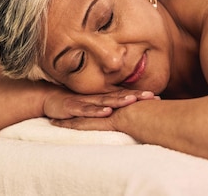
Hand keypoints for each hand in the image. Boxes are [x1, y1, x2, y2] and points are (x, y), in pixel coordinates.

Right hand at [42, 88, 157, 119]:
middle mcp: (97, 98)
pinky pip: (87, 110)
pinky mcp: (73, 107)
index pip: (125, 95)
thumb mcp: (93, 105)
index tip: (157, 97)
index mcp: (103, 97)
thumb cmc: (75, 102)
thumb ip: (109, 106)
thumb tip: (129, 113)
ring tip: (134, 100)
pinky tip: (106, 111)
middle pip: (119, 96)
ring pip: (105, 101)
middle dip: (136, 96)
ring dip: (120, 101)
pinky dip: (97, 110)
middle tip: (152, 96)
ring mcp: (86, 102)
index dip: (140, 96)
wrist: (50, 98)